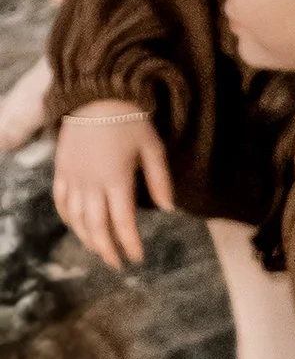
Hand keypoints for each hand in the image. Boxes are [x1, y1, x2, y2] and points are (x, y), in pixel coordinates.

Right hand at [53, 102, 173, 267]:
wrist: (95, 94)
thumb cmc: (130, 120)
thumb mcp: (153, 148)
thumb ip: (160, 180)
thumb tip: (169, 210)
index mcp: (117, 179)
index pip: (123, 222)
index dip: (130, 244)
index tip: (137, 258)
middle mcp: (91, 183)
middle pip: (96, 227)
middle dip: (107, 249)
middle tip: (117, 263)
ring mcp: (73, 177)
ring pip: (76, 218)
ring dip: (87, 238)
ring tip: (99, 249)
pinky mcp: (61, 169)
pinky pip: (60, 200)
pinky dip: (67, 218)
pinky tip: (76, 226)